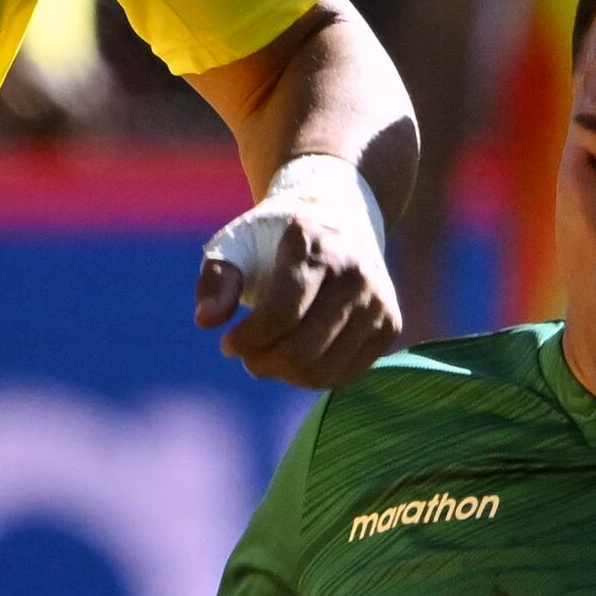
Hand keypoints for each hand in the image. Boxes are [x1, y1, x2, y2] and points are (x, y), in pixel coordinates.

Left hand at [197, 152, 402, 388]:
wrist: (341, 218)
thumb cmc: (276, 240)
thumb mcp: (237, 246)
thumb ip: (216, 281)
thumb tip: (206, 321)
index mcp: (314, 244)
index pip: (282, 314)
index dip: (248, 340)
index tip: (228, 344)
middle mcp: (355, 272)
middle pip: (303, 349)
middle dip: (263, 363)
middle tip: (248, 357)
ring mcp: (378, 300)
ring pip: (325, 370)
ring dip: (286, 375)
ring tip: (269, 358)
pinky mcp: (390, 325)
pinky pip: (346, 375)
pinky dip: (314, 378)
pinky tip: (298, 358)